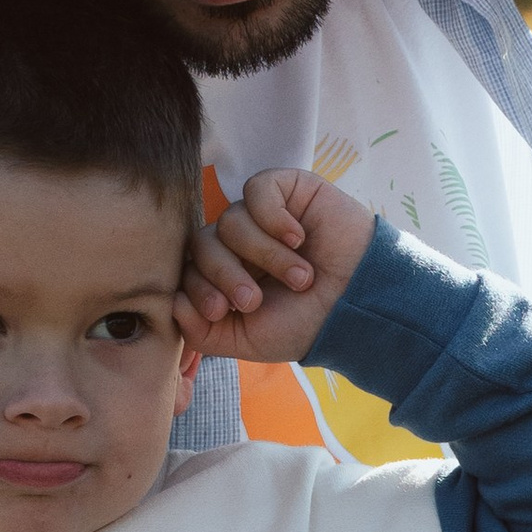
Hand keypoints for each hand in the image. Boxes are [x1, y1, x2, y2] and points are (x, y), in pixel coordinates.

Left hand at [176, 168, 375, 369]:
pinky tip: (297, 238)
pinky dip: (273, 218)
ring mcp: (262, 215)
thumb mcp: (246, 341)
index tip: (221, 311)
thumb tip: (173, 301)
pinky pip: (258, 190)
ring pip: (231, 220)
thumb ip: (201, 332)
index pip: (188, 268)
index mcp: (226, 275)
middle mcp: (239, 243)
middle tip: (255, 300)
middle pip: (203, 244)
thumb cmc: (306, 324)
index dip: (197, 288)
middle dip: (225, 275)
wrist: (358, 307)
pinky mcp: (287, 190)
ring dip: (264, 256)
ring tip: (300, 277)